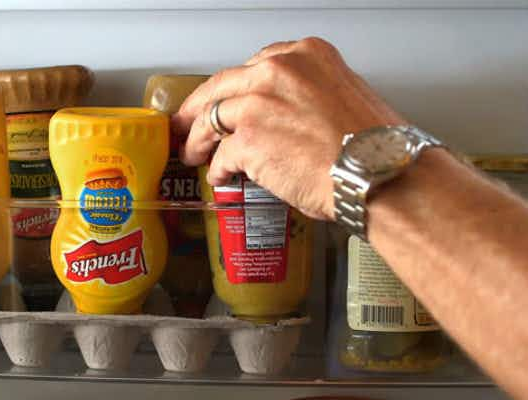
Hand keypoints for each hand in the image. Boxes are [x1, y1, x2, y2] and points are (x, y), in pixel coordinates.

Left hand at [172, 37, 405, 219]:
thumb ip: (306, 96)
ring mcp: (259, 103)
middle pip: (221, 87)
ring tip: (192, 153)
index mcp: (305, 55)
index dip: (232, 89)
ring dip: (198, 139)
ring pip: (211, 119)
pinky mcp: (248, 139)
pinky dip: (216, 168)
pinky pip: (220, 154)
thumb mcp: (342, 97)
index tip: (223, 100)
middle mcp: (278, 71)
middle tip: (187, 122)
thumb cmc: (373, 148)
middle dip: (198, 108)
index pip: (252, 67)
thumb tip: (282, 117)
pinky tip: (219, 177)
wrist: (379, 173)